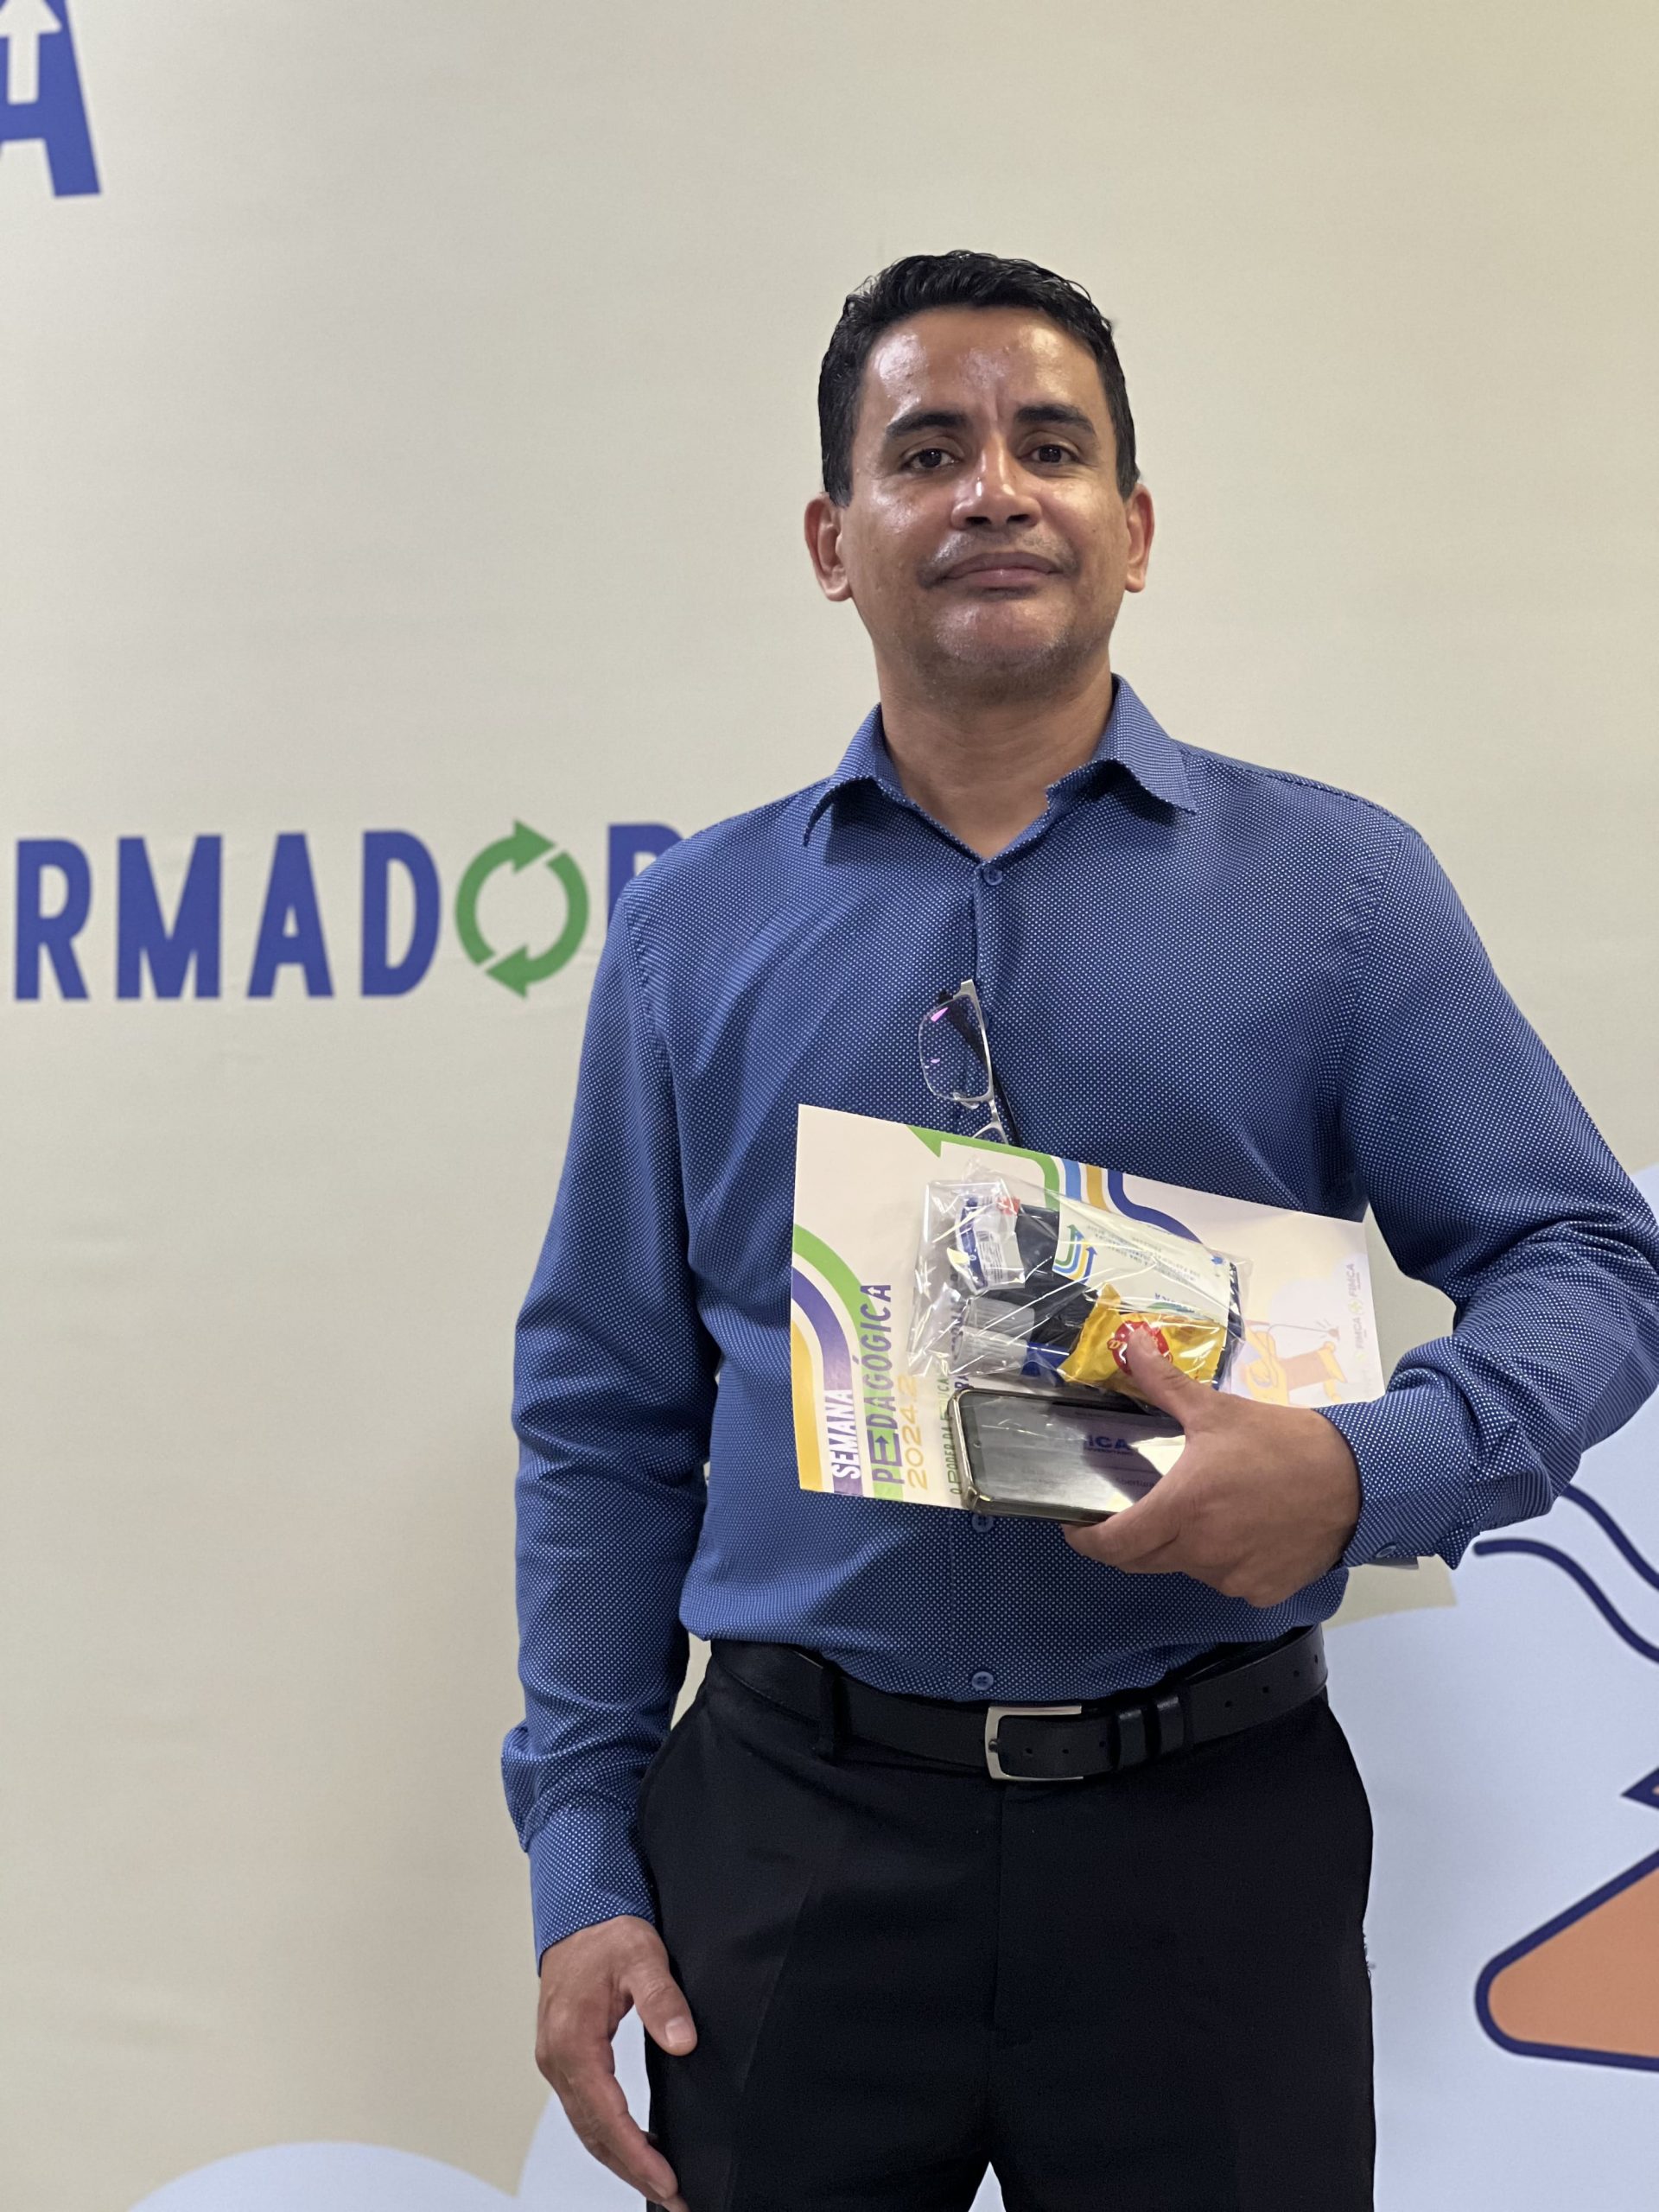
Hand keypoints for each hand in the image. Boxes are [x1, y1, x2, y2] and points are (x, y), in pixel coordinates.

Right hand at [536, 1913, 696, 2211]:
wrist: (579, 1911)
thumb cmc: (608, 1932)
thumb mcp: (643, 1955)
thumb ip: (662, 1999)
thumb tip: (683, 2041)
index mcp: (573, 2040)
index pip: (605, 2115)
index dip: (637, 2153)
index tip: (667, 2181)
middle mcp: (557, 2058)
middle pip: (593, 2133)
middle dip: (632, 2170)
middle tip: (674, 2197)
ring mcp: (556, 2060)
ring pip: (586, 2127)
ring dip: (621, 2159)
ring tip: (661, 2185)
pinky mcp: (564, 2058)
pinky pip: (585, 2110)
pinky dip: (609, 2136)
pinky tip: (637, 2147)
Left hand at [1064, 1328, 1361, 1606]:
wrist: (1358, 1479)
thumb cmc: (1287, 1444)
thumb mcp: (1217, 1409)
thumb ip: (1164, 1383)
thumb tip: (1133, 1345)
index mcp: (1183, 1508)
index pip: (1113, 1545)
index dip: (1086, 1540)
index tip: (1076, 1526)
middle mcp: (1202, 1551)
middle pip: (1141, 1561)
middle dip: (1128, 1540)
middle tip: (1134, 1510)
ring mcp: (1232, 1577)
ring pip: (1184, 1568)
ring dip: (1181, 1545)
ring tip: (1205, 1508)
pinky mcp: (1261, 1591)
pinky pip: (1225, 1580)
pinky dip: (1222, 1560)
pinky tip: (1241, 1529)